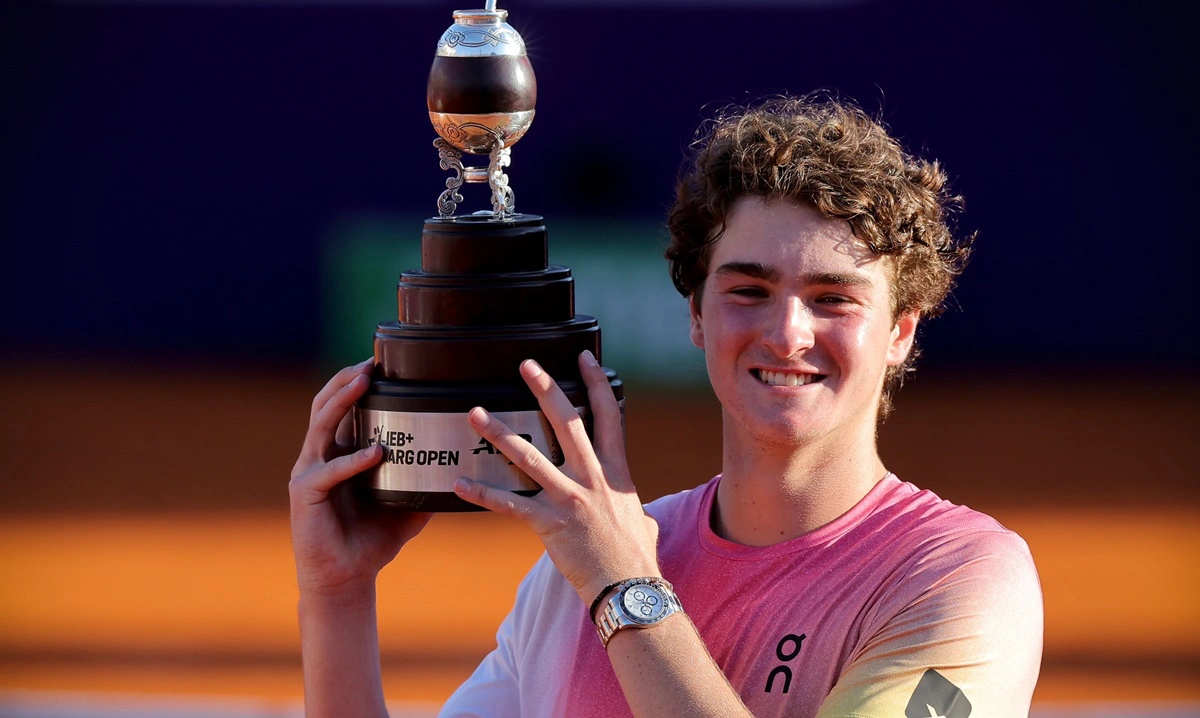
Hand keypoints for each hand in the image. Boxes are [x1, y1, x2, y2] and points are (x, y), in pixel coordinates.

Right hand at [290, 359, 431, 596]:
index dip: (356, 382)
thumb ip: (427, 482)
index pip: (343, 406)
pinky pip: (329, 472)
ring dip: (341, 401)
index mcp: (340, 452)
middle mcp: (320, 456)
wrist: (347, 578)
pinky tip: (374, 453)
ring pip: (320, 425)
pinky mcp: (305, 495)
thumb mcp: (408, 505)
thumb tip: (464, 466)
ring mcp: (309, 472)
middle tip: (371, 362)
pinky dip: (352, 460)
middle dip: (346, 380)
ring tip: (363, 383)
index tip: (381, 362)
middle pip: (325, 404)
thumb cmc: (373, 541)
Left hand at [453, 350, 659, 606]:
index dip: (596, 383)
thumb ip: (633, 506)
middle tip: (525, 364)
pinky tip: (459, 482)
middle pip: (566, 422)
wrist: (630, 589)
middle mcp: (592, 477)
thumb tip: (641, 513)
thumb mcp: (642, 520)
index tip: (584, 357)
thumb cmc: (636, 558)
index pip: (609, 416)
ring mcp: (570, 498)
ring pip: (528, 456)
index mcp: (615, 472)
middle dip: (546, 389)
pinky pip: (509, 504)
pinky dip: (482, 493)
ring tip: (474, 413)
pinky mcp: (549, 523)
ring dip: (499, 432)